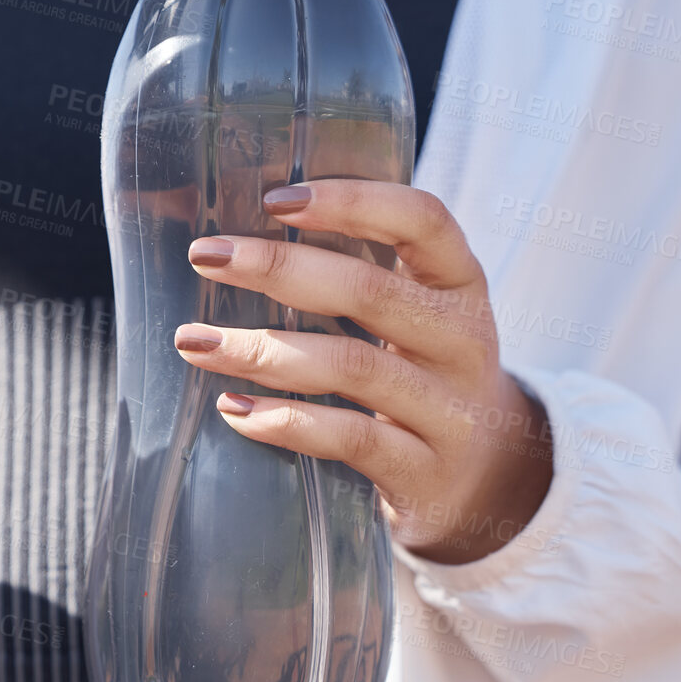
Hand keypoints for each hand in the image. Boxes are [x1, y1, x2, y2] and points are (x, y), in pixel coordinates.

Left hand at [175, 179, 551, 564]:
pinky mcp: (424, 471)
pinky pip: (350, 438)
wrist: (486, 481)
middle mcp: (463, 340)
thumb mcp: (411, 316)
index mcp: (458, 283)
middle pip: (371, 291)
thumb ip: (350, 276)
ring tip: (195, 342)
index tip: (276, 200)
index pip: (422, 220)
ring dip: (263, 351)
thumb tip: (234, 241)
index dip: (353, 201)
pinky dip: (285, 421)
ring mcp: (450, 410)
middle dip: (278, 268)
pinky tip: (233, 408)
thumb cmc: (420, 374)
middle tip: (205, 256)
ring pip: (352, 367)